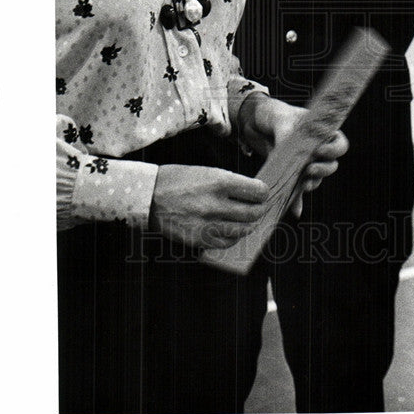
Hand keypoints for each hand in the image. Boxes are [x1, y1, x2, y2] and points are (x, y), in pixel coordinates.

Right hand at [149, 164, 268, 249]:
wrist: (148, 196)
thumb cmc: (178, 180)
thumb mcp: (207, 171)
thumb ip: (229, 183)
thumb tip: (251, 192)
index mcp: (219, 182)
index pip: (256, 191)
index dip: (264, 193)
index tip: (264, 193)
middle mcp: (215, 204)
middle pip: (252, 213)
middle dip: (261, 210)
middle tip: (261, 208)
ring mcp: (207, 224)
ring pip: (242, 230)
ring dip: (250, 225)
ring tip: (251, 221)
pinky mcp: (199, 239)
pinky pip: (225, 242)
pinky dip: (234, 237)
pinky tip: (234, 231)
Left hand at [239, 93, 348, 209]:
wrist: (255, 122)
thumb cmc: (273, 114)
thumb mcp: (280, 120)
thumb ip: (286, 134)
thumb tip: (286, 150)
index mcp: (321, 132)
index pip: (339, 143)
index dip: (334, 149)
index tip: (319, 151)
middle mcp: (317, 149)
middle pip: (331, 165)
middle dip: (323, 170)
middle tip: (308, 170)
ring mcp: (304, 163)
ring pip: (316, 179)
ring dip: (311, 184)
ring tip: (302, 185)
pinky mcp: (290, 174)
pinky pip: (297, 190)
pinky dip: (296, 201)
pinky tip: (294, 210)